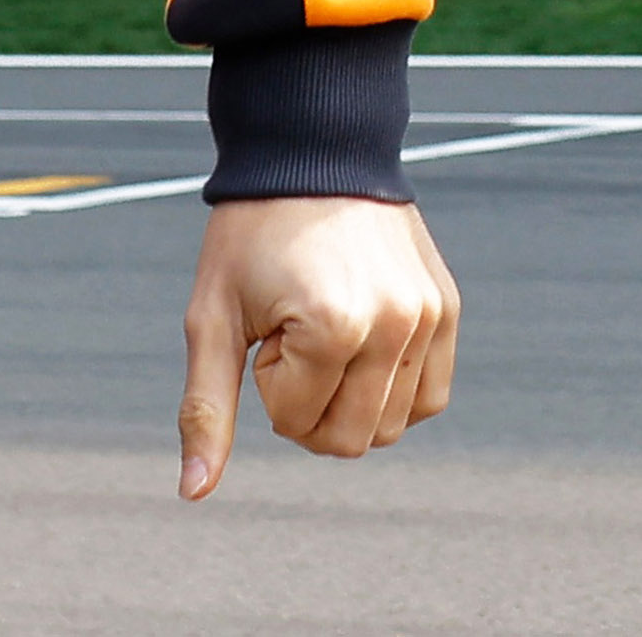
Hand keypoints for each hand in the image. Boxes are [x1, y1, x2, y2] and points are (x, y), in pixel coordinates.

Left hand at [176, 196, 458, 499]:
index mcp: (334, 328)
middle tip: (293, 334)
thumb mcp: (211, 317)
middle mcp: (395, 325)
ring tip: (328, 331)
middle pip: (350, 440)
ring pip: (393, 427)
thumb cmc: (250, 234)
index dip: (269, 381)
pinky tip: (364, 349)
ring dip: (352, 400)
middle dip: (308, 404)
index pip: (298, 425)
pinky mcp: (447, 308)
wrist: (312, 150)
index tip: (267, 323)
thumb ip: (206, 409)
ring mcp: (429, 316)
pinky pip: (431, 396)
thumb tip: (194, 492)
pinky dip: (396, 393)